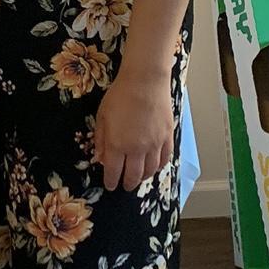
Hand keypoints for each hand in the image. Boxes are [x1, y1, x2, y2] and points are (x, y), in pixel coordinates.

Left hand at [93, 73, 173, 192]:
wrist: (145, 81)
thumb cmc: (120, 95)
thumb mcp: (102, 116)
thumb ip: (101, 139)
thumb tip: (100, 157)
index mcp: (118, 145)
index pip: (114, 172)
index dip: (111, 182)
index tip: (110, 186)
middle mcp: (137, 149)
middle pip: (134, 175)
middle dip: (128, 184)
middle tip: (125, 186)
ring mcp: (155, 144)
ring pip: (150, 170)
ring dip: (143, 177)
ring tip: (139, 178)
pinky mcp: (167, 137)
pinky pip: (165, 159)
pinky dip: (159, 166)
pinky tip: (154, 167)